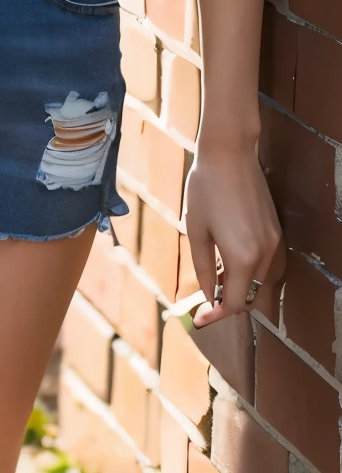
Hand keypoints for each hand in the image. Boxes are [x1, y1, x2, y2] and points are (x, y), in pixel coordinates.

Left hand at [186, 140, 284, 326]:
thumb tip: (208, 296)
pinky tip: (230, 263)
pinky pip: (268, 266)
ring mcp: (275, 243)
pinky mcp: (276, 231)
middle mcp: (265, 255)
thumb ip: (202, 267)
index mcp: (243, 258)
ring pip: (264, 284)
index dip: (215, 315)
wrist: (229, 153)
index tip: (198, 319)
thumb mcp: (196, 230)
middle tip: (205, 302)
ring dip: (243, 289)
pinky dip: (252, 274)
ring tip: (216, 280)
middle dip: (230, 305)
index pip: (234, 303)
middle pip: (253, 298)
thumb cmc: (205, 188)